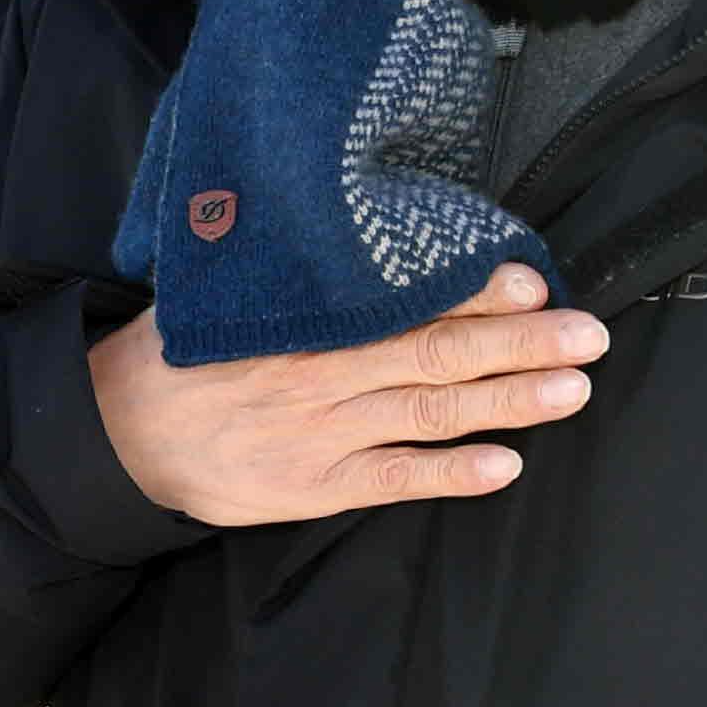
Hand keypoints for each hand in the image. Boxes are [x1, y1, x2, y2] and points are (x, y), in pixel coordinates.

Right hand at [85, 263, 606, 525]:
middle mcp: (322, 372)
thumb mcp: (227, 291)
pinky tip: (504, 468)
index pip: (403, 298)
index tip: (529, 278)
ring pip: (428, 413)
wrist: (119, 432)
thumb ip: (294, 269)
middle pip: (436, 354)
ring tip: (573, 391)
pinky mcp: (314, 486)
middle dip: (519, 342)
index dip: (470, 289)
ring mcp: (321, 433)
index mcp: (306, 319)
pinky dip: (448, 475)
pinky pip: (392, 480)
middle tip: (587, 334)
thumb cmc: (185, 354)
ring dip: (506, 402)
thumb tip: (352, 221)